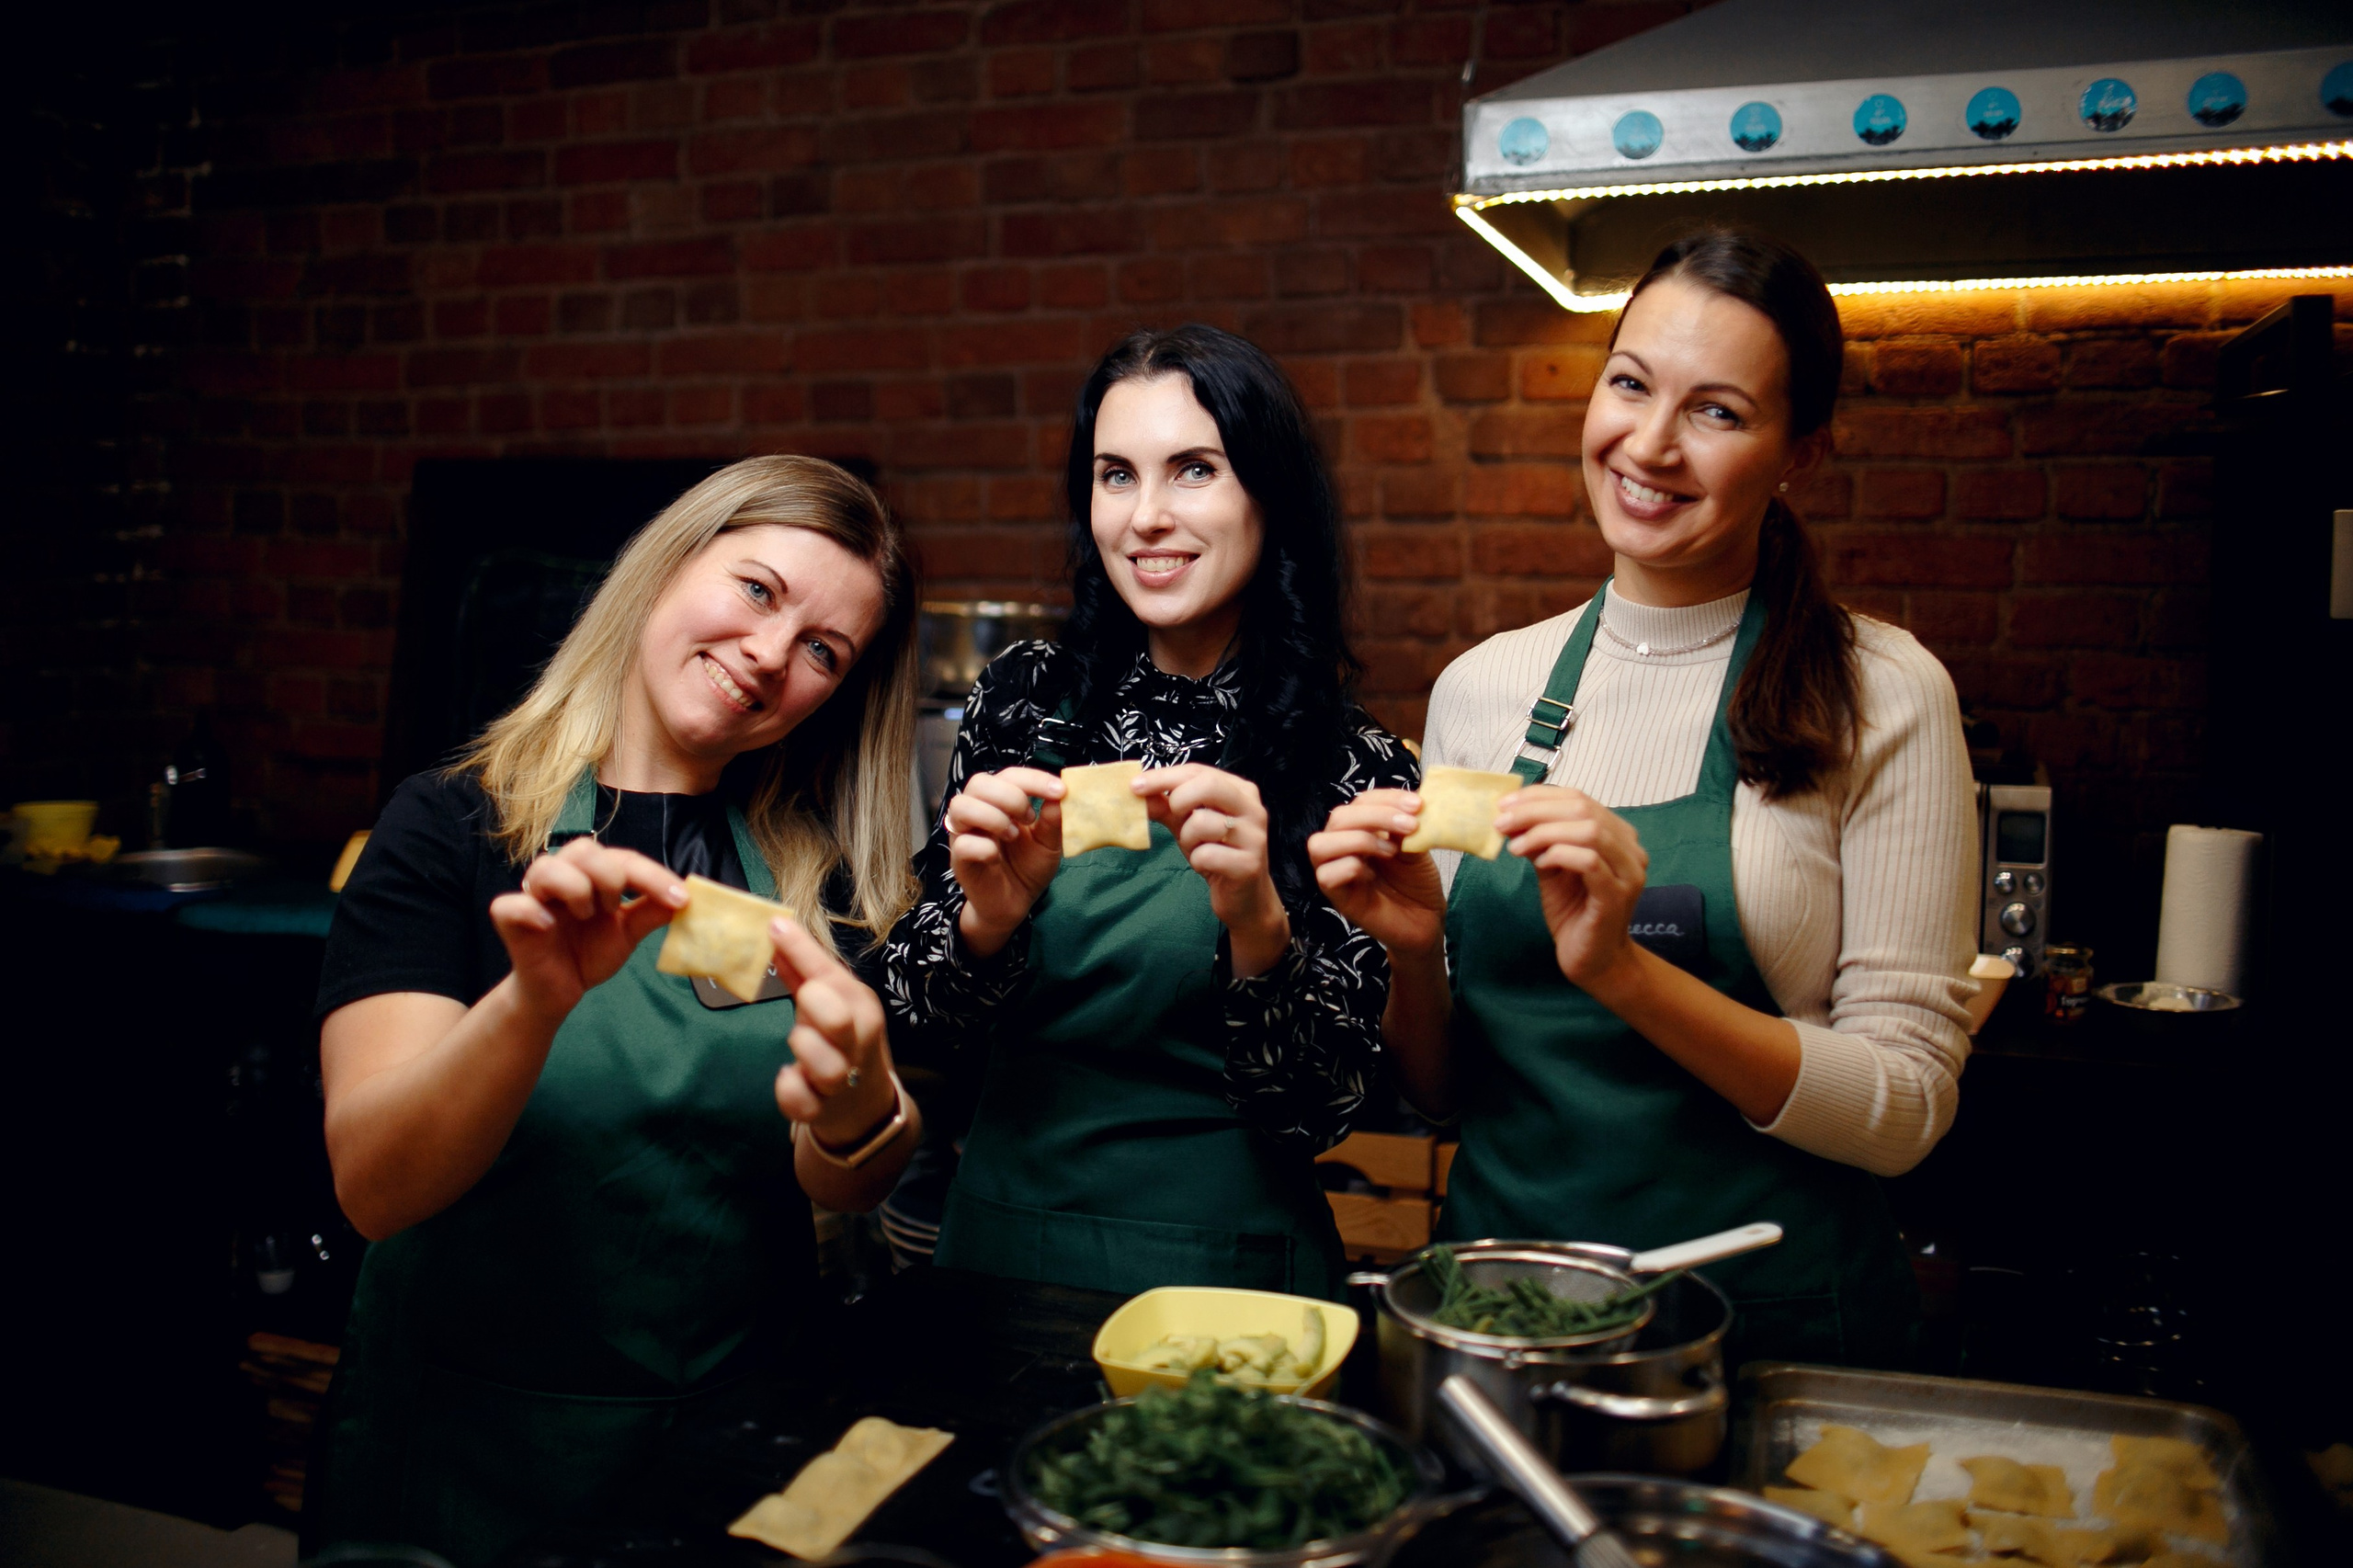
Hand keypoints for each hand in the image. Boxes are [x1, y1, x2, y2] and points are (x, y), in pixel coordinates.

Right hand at [488, 839, 687, 1022]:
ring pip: (547, 867)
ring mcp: (533, 896)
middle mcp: (561, 876)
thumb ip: (651, 913)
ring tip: (586, 915)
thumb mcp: (627, 934)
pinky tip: (548, 926)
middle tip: (614, 908)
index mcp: (590, 875)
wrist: (558, 991)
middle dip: (609, 876)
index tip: (680, 898)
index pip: (623, 859)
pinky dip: (531, 912)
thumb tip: (686, 897)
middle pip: (583, 850)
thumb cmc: (588, 953)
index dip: (653, 875)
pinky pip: (510, 904)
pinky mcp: (509, 919)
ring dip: (575, 888)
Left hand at [768, 916, 897, 1146]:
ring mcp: (841, 1079)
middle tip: (803, 1000)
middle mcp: (856, 1042)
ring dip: (804, 1049)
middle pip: (838, 1021)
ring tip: (798, 1042)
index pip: (832, 973)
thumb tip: (774, 929)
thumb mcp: (834, 1000)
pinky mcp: (822, 1109)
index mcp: (860, 1007)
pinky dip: (790, 1090)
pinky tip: (787, 1075)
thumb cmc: (843, 1039)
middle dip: (814, 1005)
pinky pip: (803, 1103)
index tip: (774, 928)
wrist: (865, 1102)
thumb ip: (803, 969)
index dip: (802, 950)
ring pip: (824, 1067)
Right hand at [946, 766, 1064, 956]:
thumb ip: (1053, 821)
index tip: (1059, 790)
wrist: (1014, 904)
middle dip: (1010, 796)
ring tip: (1012, 835)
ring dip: (992, 817)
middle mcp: (978, 812)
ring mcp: (965, 834)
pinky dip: (984, 847)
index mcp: (1000, 802)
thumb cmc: (1028, 868)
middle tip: (1029, 818)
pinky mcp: (959, 859)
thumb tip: (1059, 797)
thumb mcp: (1049, 844)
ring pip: (960, 806)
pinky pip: (963, 843)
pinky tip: (997, 857)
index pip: (1009, 775)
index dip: (1034, 779)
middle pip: (979, 782)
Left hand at [1136, 763, 1288, 974]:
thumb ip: (1166, 806)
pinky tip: (1208, 866)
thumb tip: (1137, 790)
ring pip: (1202, 822)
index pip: (1198, 771)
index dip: (1164, 776)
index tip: (1135, 785)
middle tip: (1172, 816)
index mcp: (1240, 791)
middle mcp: (1253, 809)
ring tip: (1197, 848)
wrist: (1243, 897)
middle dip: (1178, 799)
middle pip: (1208, 785)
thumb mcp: (1188, 824)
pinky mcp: (1249, 864)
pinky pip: (1206, 854)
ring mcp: (1254, 836)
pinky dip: (1197, 861)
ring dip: (1188, 838)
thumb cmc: (1217, 852)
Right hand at [1307, 789, 1444, 957]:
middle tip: (1410, 825)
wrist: (1426, 921)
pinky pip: (1326, 875)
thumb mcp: (1415, 847)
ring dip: (1359, 840)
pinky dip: (1351, 868)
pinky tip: (1373, 876)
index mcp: (1360, 830)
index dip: (1387, 798)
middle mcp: (1342, 847)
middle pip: (1338, 817)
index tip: (1417, 805)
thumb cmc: (1417, 883)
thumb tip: (1406, 805)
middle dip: (1376, 816)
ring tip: (1391, 852)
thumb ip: (1404, 827)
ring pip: (1320, 844)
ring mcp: (1336, 872)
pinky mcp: (1336, 897)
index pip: (1361, 801)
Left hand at [1495, 786, 1648, 990]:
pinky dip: (1559, 854)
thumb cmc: (1575, 913)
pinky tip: (1539, 862)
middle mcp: (1629, 849)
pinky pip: (1588, 861)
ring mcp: (1627, 872)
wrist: (1592, 959)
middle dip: (1535, 811)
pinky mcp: (1616, 896)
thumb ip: (1539, 841)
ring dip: (1544, 832)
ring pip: (1589, 831)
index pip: (1578, 798)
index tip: (1506, 804)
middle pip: (1583, 809)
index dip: (1539, 796)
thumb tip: (1512, 817)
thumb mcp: (1551, 868)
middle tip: (1503, 822)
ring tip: (1515, 845)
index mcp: (1616, 835)